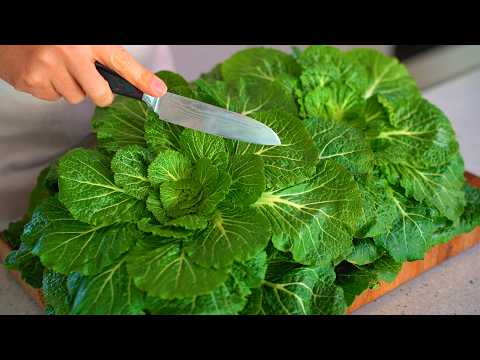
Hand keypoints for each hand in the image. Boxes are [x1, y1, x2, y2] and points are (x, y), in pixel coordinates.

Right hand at [0, 45, 167, 106]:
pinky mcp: (32, 81)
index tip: (158, 91)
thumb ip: (104, 56)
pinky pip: (53, 99)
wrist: (10, 34)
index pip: (121, 63)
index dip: (142, 79)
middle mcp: (69, 53)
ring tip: (59, 68)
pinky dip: (51, 89)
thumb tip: (139, 80)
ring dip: (71, 88)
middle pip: (100, 95)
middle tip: (88, 78)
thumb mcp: (82, 40)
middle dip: (99, 93)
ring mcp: (48, 68)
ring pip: (76, 99)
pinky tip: (45, 72)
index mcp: (87, 39)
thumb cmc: (51, 36)